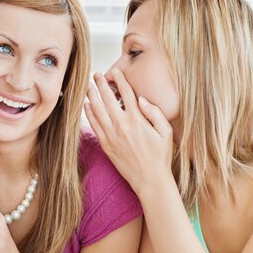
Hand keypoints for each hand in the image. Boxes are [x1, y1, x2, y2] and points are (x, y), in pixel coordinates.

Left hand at [84, 69, 173, 194]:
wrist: (150, 180)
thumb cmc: (161, 156)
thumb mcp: (166, 132)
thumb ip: (155, 112)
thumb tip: (141, 99)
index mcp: (137, 120)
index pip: (126, 94)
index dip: (120, 80)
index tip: (115, 72)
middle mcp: (122, 125)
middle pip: (108, 99)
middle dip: (101, 84)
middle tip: (96, 74)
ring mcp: (112, 135)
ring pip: (97, 110)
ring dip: (92, 96)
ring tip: (88, 86)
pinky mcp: (106, 145)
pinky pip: (94, 126)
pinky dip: (89, 114)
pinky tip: (86, 105)